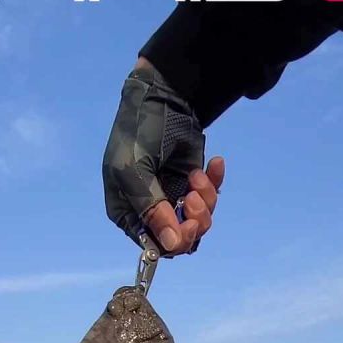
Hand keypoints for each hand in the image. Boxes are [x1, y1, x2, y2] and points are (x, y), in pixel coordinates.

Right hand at [102, 58, 223, 254]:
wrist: (164, 97)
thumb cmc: (138, 132)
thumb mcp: (136, 171)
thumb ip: (152, 209)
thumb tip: (172, 245)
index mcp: (128, 212)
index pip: (153, 245)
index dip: (173, 241)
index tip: (188, 225)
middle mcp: (151, 210)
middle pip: (180, 238)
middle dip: (193, 221)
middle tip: (194, 199)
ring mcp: (173, 198)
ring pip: (199, 221)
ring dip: (205, 200)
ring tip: (197, 176)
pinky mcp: (193, 185)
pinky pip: (211, 198)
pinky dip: (215, 182)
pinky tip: (214, 164)